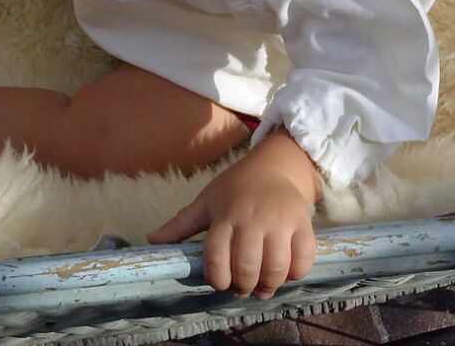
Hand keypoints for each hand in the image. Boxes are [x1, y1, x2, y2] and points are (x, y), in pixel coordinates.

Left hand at [148, 137, 317, 298]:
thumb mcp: (205, 202)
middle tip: (242, 288)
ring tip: (263, 288)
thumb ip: (180, 225)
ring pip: (275, 267)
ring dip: (268, 286)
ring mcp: (279, 221)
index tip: (220, 283)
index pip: (216, 256)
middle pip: (247, 267)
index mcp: (224, 215)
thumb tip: (151, 241)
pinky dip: (296, 274)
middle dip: (243, 286)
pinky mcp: (303, 223)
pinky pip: (303, 258)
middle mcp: (251, 218)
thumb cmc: (234, 188)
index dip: (217, 278)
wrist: (273, 166)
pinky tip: (286, 274)